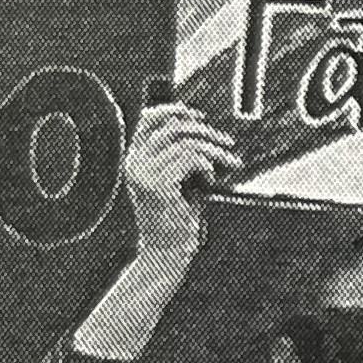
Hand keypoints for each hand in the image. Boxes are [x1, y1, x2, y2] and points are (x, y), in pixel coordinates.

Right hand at [120, 101, 234, 270]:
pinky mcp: (158, 185)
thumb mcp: (179, 179)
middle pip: (173, 127)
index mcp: (134, 159)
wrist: (167, 252)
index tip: (200, 116)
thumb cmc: (177, 217)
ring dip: (214, 151)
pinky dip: (208, 166)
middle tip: (228, 144)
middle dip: (207, 131)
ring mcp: (143, 174)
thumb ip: (182, 155)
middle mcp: (133, 163)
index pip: (149, 119)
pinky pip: (191, 159)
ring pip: (187, 142)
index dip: (176, 110)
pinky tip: (211, 181)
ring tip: (228, 165)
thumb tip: (203, 127)